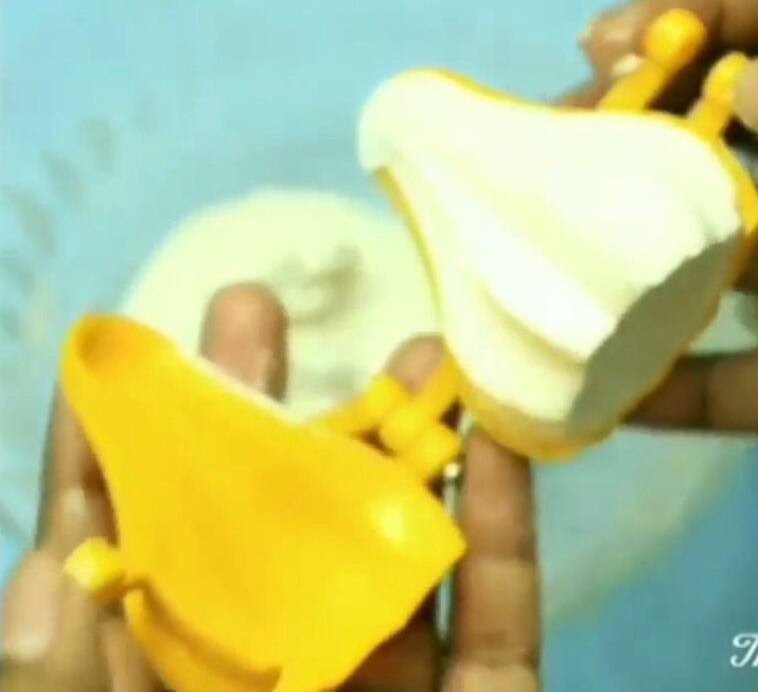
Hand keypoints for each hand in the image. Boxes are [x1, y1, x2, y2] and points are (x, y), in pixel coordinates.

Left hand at [2, 284, 539, 690]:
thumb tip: (42, 572)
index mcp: (174, 683)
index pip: (130, 559)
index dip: (118, 456)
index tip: (120, 355)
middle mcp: (281, 670)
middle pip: (264, 525)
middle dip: (257, 411)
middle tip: (253, 306)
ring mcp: (390, 685)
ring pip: (399, 551)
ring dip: (408, 449)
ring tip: (421, 348)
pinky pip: (501, 615)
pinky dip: (508, 528)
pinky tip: (506, 441)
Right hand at [577, 0, 757, 507]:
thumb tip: (756, 91)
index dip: (701, 6)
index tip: (608, 48)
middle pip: (741, 132)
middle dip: (641, 140)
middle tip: (549, 168)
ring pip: (738, 266)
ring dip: (646, 275)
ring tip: (553, 285)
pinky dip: (695, 396)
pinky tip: (615, 400)